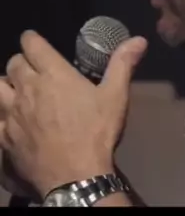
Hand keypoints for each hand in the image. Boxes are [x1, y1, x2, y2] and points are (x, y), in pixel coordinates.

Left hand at [0, 31, 147, 198]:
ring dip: (6, 86)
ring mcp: (13, 113)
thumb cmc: (96, 133)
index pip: (31, 44)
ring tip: (16, 92)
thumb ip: (123, 64)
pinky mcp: (5, 136)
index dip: (32, 40)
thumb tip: (139, 40)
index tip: (35, 43)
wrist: (75, 175)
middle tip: (33, 71)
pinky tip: (11, 122)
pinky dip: (2, 117)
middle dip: (21, 63)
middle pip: (13, 64)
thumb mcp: (115, 97)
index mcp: (53, 74)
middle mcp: (28, 88)